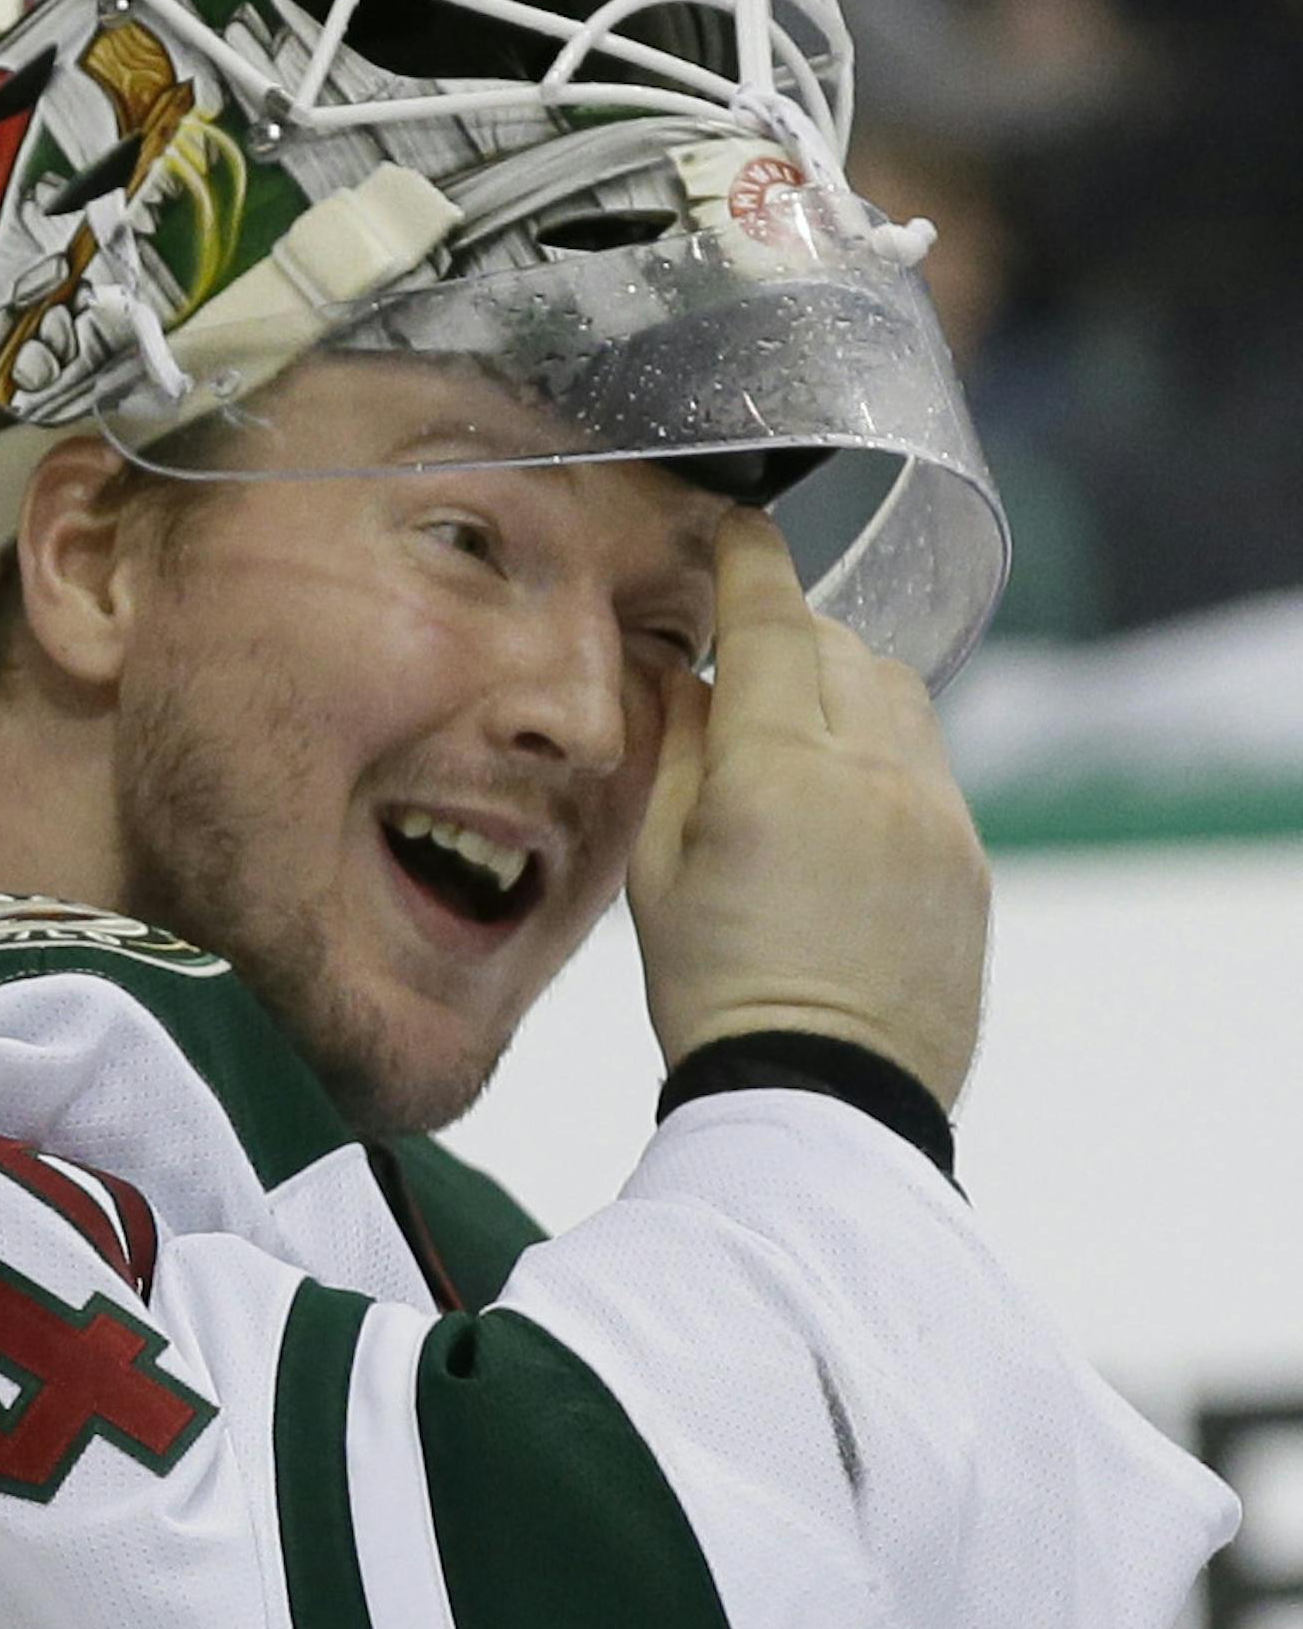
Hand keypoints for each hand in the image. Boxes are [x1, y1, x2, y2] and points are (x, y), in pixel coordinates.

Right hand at [626, 509, 990, 1110]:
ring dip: (844, 686)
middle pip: (839, 646)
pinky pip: (926, 763)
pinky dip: (880, 752)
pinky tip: (835, 808)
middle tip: (738, 664)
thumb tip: (676, 671)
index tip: (730, 529)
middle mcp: (873, 774)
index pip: (775, 620)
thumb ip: (675, 752)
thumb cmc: (717, 993)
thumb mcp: (661, 870)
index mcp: (779, 772)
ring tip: (792, 737)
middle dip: (789, 636)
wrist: (822, 1099)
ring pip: (896, 693)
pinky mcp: (968, 854)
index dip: (748, 562)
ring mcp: (935, 813)